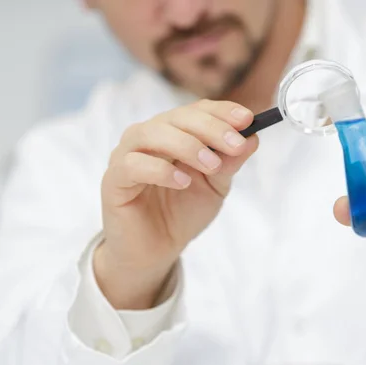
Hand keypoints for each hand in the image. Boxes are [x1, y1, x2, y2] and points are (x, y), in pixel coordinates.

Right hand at [96, 100, 257, 308]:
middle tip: (235, 144)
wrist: (155, 252)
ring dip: (186, 145)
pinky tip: (182, 182)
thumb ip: (230, 162)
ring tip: (211, 165)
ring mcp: (126, 156)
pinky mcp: (113, 181)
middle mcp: (147, 138)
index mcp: (172, 133)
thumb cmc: (181, 213)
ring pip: (151, 134)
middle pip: (176, 117)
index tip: (247, 119)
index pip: (196, 110)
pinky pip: (132, 165)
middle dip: (210, 128)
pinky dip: (160, 170)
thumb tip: (252, 137)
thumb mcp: (215, 187)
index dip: (221, 111)